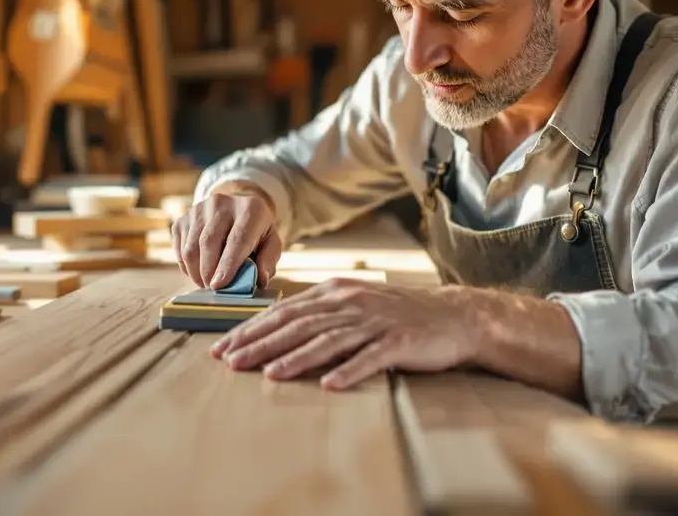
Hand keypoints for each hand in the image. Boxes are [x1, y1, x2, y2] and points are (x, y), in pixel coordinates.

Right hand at [171, 189, 283, 289]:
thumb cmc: (256, 230)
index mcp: (250, 209)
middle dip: (208, 271)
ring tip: (206, 282)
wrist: (237, 207)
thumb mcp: (271, 242)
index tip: (219, 285)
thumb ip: (268, 260)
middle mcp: (222, 203)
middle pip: (208, 242)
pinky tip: (198, 270)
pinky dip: (186, 266)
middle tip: (212, 289)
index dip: (227, 264)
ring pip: (191, 247)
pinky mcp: (183, 218)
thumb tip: (260, 280)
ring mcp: (199, 209)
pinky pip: (180, 248)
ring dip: (196, 272)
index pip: (237, 239)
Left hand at [209, 279, 479, 389]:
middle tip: (231, 361)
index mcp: (335, 292)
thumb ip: (320, 312)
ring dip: (296, 358)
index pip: (284, 311)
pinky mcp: (399, 341)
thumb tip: (278, 327)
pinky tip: (329, 385)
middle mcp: (351, 303)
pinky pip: (370, 358)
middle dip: (260, 343)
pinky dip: (348, 371)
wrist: (454, 316)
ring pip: (328, 340)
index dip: (251, 329)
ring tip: (268, 374)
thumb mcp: (354, 304)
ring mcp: (375, 322)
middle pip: (297, 324)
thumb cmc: (399, 314)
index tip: (223, 346)